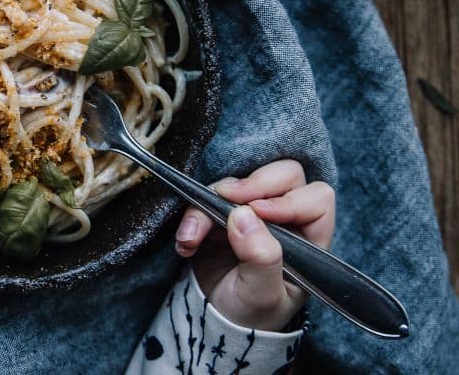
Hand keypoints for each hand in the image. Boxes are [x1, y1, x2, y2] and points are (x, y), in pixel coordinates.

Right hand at [174, 160, 334, 330]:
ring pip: (239, 182)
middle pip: (283, 175)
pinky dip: (193, 215)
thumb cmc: (250, 316)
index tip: (260, 213)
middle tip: (227, 202)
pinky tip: (186, 243)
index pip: (315, 200)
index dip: (290, 200)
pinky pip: (207, 196)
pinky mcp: (221, 213)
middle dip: (253, 185)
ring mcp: (252, 213)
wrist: (213, 326)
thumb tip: (244, 214)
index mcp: (310, 240)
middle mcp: (285, 219)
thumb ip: (261, 257)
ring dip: (209, 205)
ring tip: (192, 239)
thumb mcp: (262, 295)